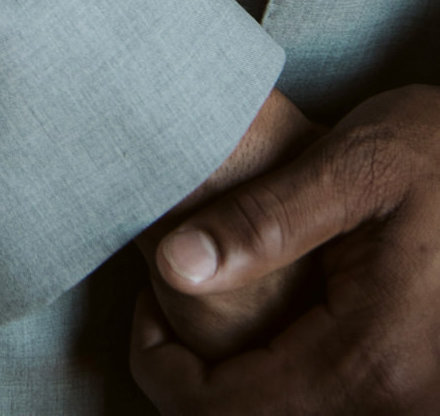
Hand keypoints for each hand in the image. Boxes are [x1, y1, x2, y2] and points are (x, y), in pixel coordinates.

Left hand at [131, 87, 439, 411]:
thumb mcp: (353, 168)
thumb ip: (262, 221)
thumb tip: (171, 265)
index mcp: (372, 362)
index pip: (226, 410)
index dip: (161, 367)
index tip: (147, 298)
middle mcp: (399, 407)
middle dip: (195, 376)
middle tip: (172, 296)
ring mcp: (413, 407)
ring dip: (238, 381)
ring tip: (216, 298)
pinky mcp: (416, 393)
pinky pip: (327, 406)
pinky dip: (279, 377)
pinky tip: (267, 318)